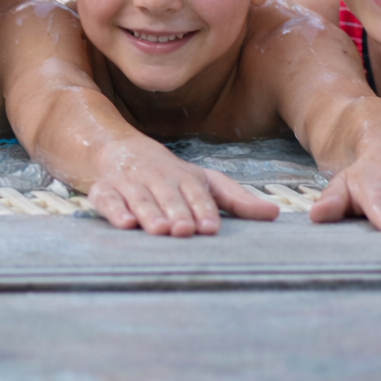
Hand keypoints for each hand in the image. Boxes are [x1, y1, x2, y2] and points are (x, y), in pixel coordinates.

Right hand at [85, 139, 279, 235]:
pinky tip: (125, 223)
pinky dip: (115, 210)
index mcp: (185, 178)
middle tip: (183, 229)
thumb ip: (237, 199)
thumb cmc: (171, 176)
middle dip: (176, 212)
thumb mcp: (204, 182)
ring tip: (159, 229)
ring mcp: (129, 184)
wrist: (119, 150)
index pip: (197, 194)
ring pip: (140, 199)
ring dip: (149, 213)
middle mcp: (157, 179)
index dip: (203, 210)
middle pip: (168, 197)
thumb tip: (275, 214)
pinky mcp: (104, 191)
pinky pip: (108, 200)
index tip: (210, 227)